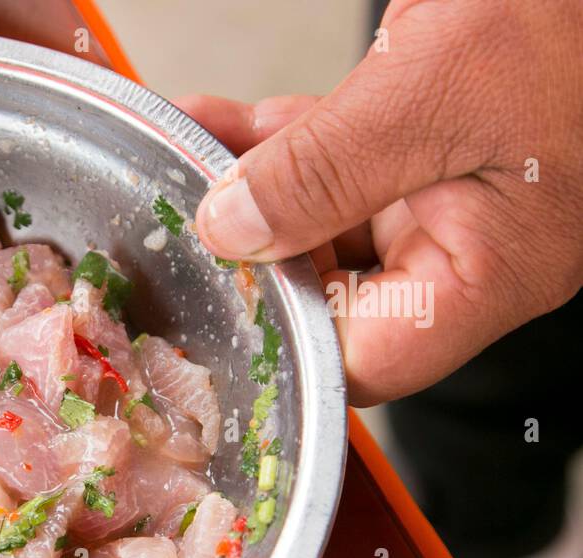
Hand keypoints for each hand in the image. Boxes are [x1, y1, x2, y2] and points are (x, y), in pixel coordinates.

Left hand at [179, 0, 582, 405]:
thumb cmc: (570, 14)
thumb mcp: (435, 90)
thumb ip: (326, 171)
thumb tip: (233, 230)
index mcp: (491, 272)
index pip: (364, 359)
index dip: (282, 340)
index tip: (212, 293)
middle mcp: (465, 249)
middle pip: (328, 292)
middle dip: (246, 251)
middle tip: (178, 217)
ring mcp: (444, 199)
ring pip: (317, 223)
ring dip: (246, 191)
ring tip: (185, 153)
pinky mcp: (422, 150)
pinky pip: (332, 167)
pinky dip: (274, 148)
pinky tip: (218, 124)